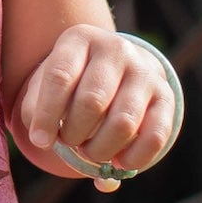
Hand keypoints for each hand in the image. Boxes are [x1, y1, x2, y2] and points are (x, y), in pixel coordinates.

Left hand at [19, 24, 175, 191]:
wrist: (118, 68)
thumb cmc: (73, 82)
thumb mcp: (46, 85)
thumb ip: (35, 111)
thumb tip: (44, 141)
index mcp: (80, 39)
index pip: (60, 76)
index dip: (47, 114)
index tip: (40, 140)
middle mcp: (116, 49)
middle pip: (92, 101)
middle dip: (74, 133)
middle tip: (69, 142)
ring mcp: (145, 71)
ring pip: (123, 123)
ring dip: (100, 149)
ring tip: (90, 152)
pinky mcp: (166, 96)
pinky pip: (154, 136)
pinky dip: (133, 159)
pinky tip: (117, 163)